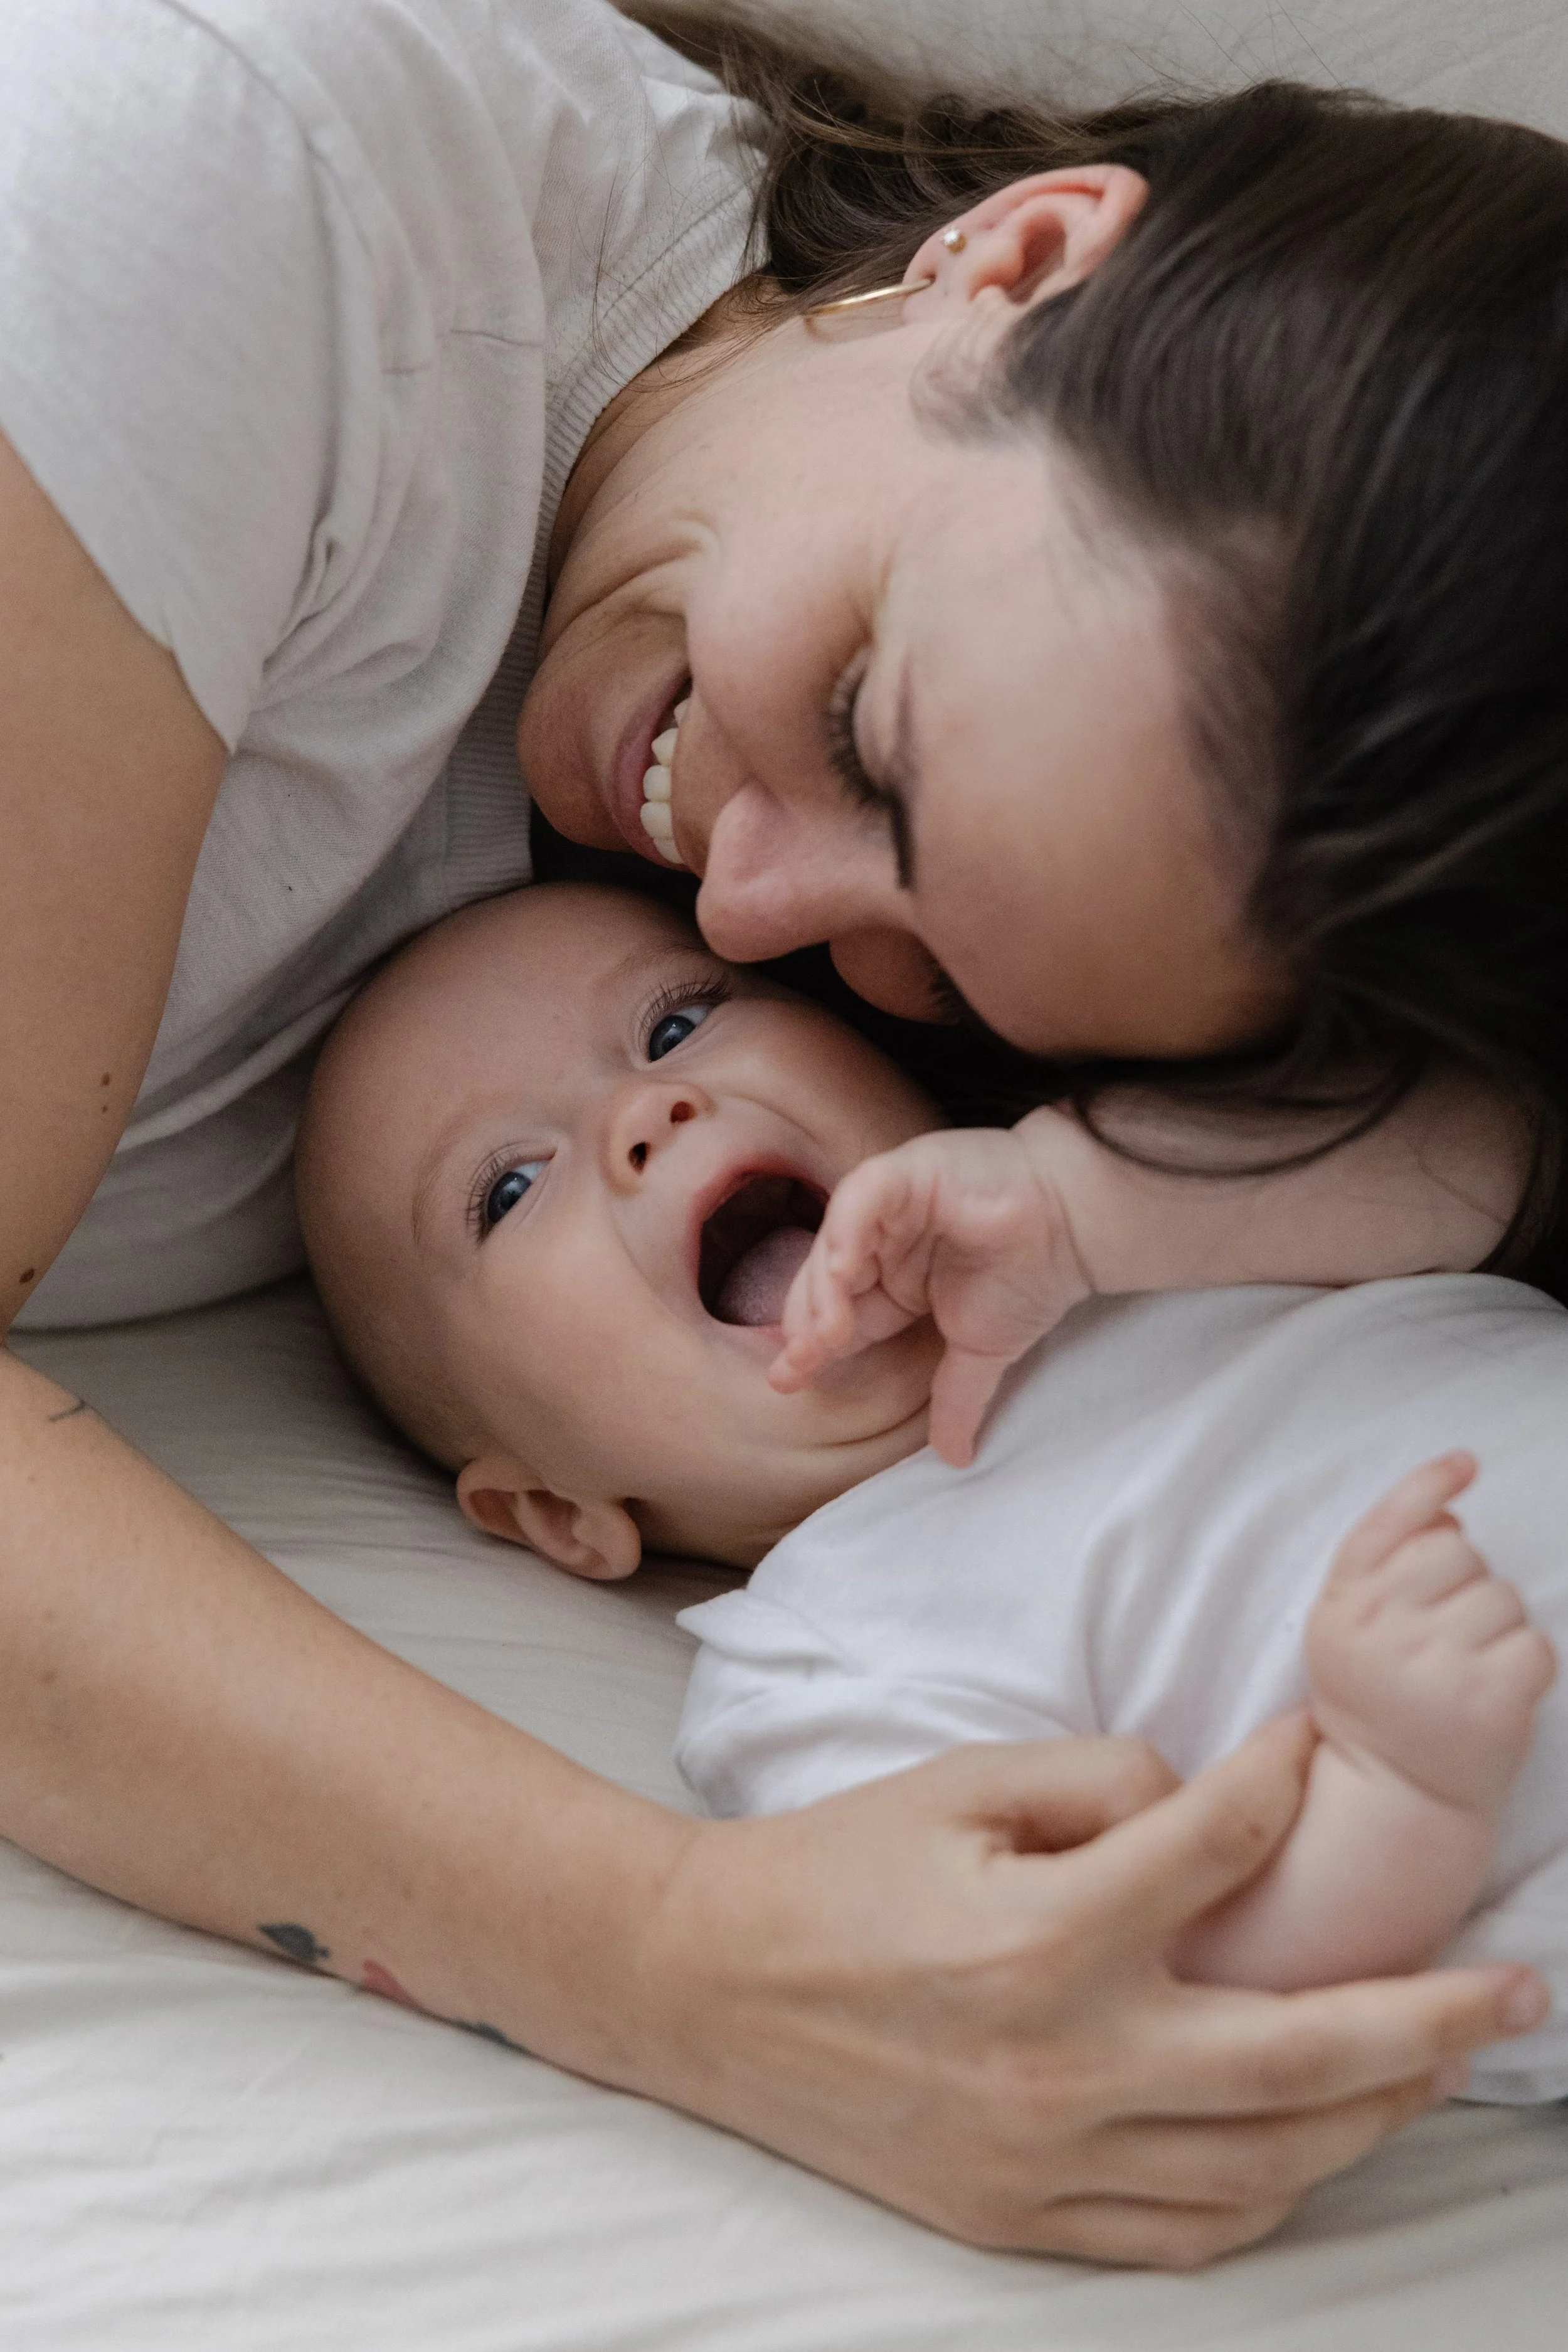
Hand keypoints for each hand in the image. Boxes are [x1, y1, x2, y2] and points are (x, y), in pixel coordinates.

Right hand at [629, 1716, 1545, 2265]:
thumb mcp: (961, 1784)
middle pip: (1304, 2055)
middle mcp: (1065, 2064)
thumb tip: (1211, 1804)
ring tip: (1440, 2063)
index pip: (1222, 1846)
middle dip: (1432, 2018)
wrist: (707, 1987)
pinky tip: (1316, 2146)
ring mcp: (1047, 2160)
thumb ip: (1103, 1780)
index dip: (1285, 1778)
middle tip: (1513, 1986)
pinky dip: (1270, 2193)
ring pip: (1267, 2165)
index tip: (1321, 1745)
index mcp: (1046, 1936)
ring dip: (1374, 2115)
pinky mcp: (1022, 2220)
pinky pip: (1187, 2233)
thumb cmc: (837, 1868)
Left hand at [769, 1123, 1091, 1464]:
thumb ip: (957, 1399)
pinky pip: (861, 1199)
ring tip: (827, 1333)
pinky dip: (847, 1233)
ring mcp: (889, 1204)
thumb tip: (957, 1458)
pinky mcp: (906, 1173)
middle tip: (799, 1364)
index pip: (836, 1317)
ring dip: (822, 1291)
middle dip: (807, 1326)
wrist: (1075, 1228)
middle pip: (821, 1283)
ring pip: (831, 1244)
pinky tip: (845, 1270)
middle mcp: (881, 1241)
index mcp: (891, 1281)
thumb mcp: (982, 1351)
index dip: (809, 1349)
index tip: (787, 1383)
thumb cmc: (1032, 1276)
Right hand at [1309, 1453, 1556, 1810]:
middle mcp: (1382, 1631)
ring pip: (1503, 1595)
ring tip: (1466, 1664)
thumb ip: (1383, 1561)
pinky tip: (1494, 1688)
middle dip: (1464, 1580)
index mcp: (1344, 1606)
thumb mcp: (1350, 1625)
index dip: (1429, 1485)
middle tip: (1442, 1631)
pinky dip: (1525, 1663)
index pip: (1390, 1524)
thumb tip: (1452, 1508)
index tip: (1465, 1462)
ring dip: (1497, 1624)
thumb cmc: (1375, 1694)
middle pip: (1457, 1551)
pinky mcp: (1490, 1702)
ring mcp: (1436, 1667)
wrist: (1393, 1791)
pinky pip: (1534, 1644)